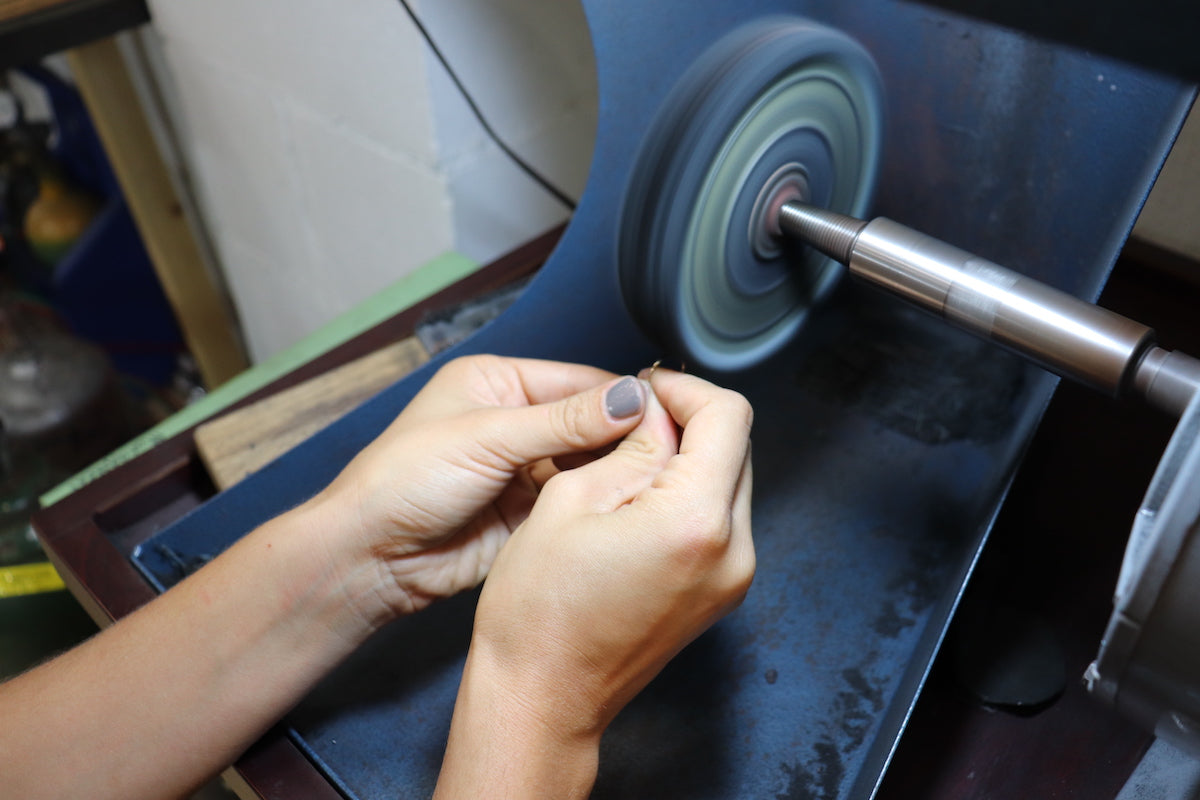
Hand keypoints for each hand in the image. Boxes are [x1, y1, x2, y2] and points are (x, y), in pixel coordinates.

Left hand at [312, 354, 649, 619]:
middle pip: (591, 425)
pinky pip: (577, 504)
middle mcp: (516, 422)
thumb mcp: (488, 438)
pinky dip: (600, 507)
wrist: (370, 559)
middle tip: (671, 454)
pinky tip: (628, 510)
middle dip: (624, 440)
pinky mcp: (529, 515)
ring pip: (590, 467)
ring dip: (616, 475)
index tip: (669, 416)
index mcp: (499, 383)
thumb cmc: (402, 482)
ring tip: (657, 483)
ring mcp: (524, 470)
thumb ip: (564, 420)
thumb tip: (630, 397)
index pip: (579, 382)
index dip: (623, 400)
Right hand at [434, 369, 753, 797]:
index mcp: (695, 522)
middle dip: (689, 420)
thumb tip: (657, 413)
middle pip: (737, 446)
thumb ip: (629, 447)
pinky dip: (690, 496)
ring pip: (731, 481)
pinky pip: (720, 521)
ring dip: (690, 457)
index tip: (646, 390)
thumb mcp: (569, 501)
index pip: (728, 416)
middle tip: (633, 420)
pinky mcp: (720, 596)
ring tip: (629, 462)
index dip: (684, 389)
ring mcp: (732, 579)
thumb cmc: (539, 613)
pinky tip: (640, 502)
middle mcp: (731, 552)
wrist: (542, 700)